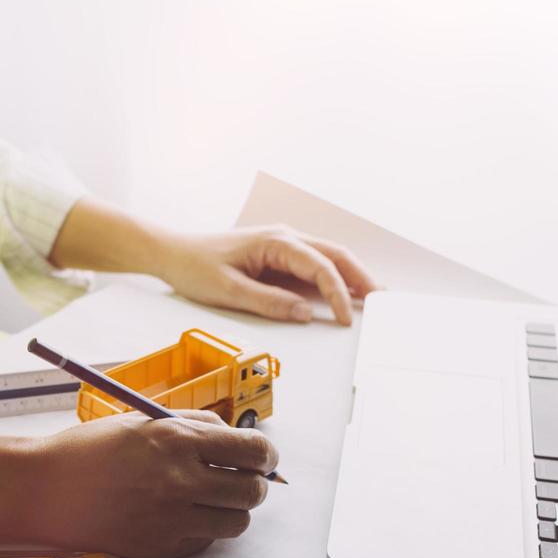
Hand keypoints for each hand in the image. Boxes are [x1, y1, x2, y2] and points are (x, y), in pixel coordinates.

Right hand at [22, 410, 277, 557]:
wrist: (46, 489)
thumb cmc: (90, 451)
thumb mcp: (144, 422)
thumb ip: (193, 426)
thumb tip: (234, 437)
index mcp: (178, 440)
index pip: (253, 451)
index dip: (265, 456)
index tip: (262, 458)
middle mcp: (180, 480)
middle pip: (252, 492)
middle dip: (253, 485)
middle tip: (240, 481)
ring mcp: (171, 518)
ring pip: (236, 523)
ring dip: (231, 511)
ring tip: (211, 501)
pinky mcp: (160, 547)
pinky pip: (204, 542)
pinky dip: (202, 530)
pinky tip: (180, 516)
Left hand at [155, 225, 379, 325]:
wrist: (173, 252)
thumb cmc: (195, 267)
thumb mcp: (229, 291)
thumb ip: (269, 302)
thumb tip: (306, 313)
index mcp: (276, 242)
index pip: (320, 266)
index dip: (338, 293)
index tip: (348, 318)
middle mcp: (285, 238)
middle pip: (335, 255)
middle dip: (361, 278)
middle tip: (385, 302)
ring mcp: (284, 245)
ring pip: (329, 257)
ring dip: (352, 275)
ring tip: (375, 297)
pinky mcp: (279, 255)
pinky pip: (314, 264)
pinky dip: (334, 277)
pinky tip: (347, 292)